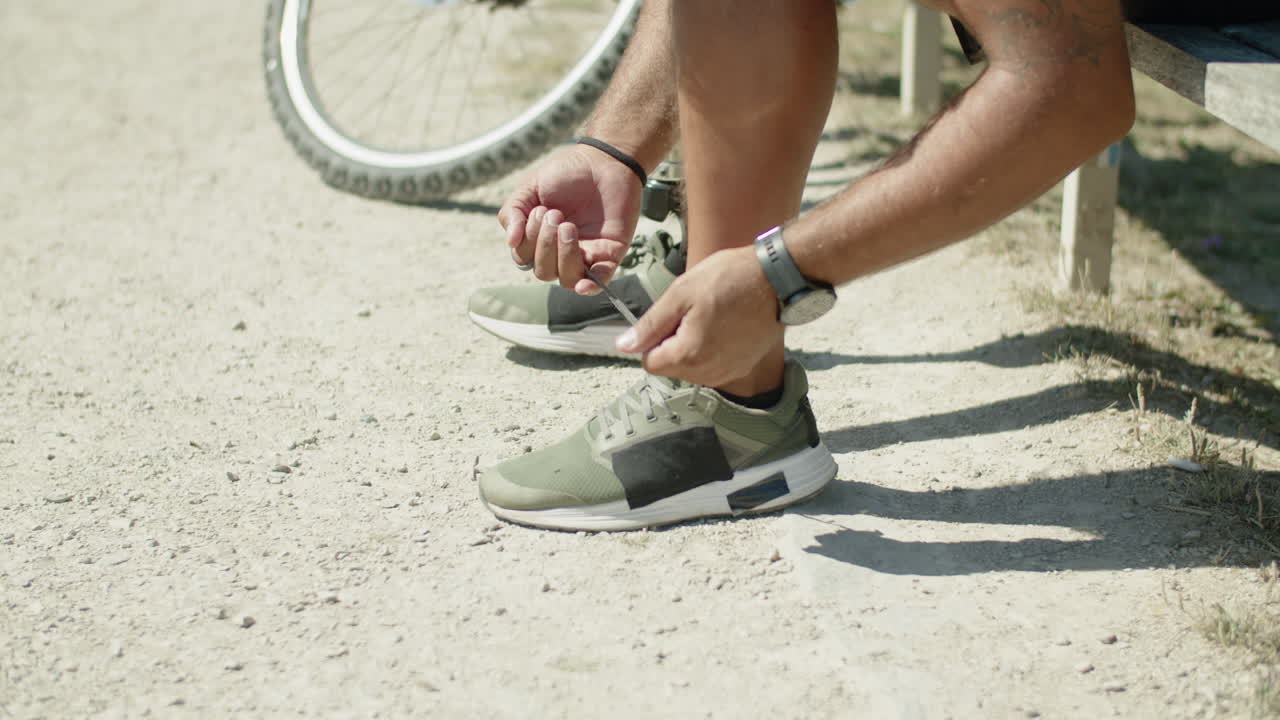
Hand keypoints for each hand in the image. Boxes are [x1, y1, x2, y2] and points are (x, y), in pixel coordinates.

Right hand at [497, 143, 642, 294]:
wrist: (604, 160)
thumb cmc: (566, 173)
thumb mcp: (530, 188)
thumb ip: (513, 212)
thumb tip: (510, 241)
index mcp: (540, 239)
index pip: (524, 257)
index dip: (527, 240)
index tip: (539, 211)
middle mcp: (560, 251)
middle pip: (544, 272)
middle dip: (545, 244)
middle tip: (555, 214)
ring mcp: (586, 255)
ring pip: (568, 279)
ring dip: (564, 257)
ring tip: (568, 227)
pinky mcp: (610, 253)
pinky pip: (601, 281)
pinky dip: (591, 286)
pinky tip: (583, 284)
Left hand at [616, 246, 782, 386]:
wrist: (777, 279)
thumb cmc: (730, 279)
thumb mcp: (681, 294)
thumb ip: (651, 325)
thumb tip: (624, 346)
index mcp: (689, 356)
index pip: (649, 363)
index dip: (652, 339)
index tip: (668, 317)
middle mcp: (708, 373)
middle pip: (670, 368)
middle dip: (672, 343)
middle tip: (692, 312)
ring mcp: (728, 373)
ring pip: (691, 369)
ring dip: (692, 347)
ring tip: (710, 316)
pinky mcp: (742, 367)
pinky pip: (713, 366)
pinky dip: (712, 349)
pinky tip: (725, 325)